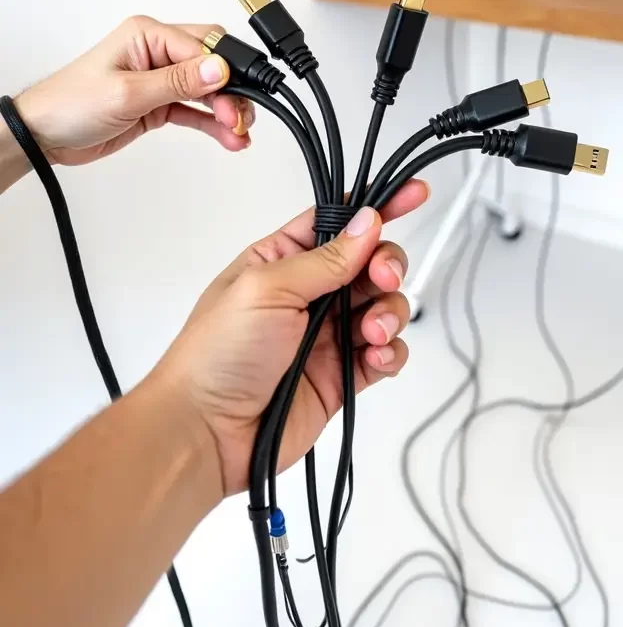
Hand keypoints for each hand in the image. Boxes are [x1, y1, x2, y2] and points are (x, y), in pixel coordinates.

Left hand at [13, 15, 253, 165]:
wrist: (44, 135)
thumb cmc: (70, 103)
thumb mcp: (129, 92)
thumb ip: (178, 82)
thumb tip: (218, 69)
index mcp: (147, 35)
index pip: (201, 47)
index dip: (224, 74)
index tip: (236, 100)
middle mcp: (155, 52)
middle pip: (211, 64)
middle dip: (232, 91)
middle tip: (242, 118)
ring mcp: (158, 79)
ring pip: (207, 90)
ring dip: (226, 111)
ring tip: (240, 133)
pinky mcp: (157, 103)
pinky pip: (194, 111)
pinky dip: (212, 124)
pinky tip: (228, 137)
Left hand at [155, 181, 428, 496]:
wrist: (206, 431)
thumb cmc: (215, 356)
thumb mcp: (266, 288)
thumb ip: (325, 259)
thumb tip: (366, 223)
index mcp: (282, 262)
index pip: (337, 224)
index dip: (376, 208)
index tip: (412, 196)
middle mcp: (308, 296)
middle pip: (369, 264)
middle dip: (386, 265)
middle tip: (381, 278)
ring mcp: (326, 337)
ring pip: (383, 308)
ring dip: (389, 312)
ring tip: (371, 331)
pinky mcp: (340, 377)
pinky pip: (383, 355)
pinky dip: (390, 352)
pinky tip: (376, 356)